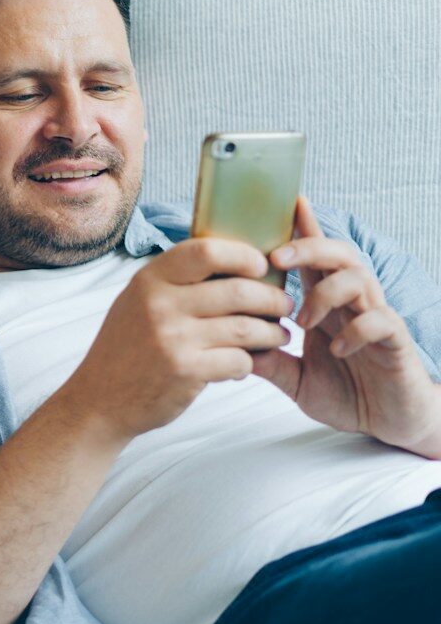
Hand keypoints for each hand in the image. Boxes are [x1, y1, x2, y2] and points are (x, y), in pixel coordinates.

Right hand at [60, 237, 295, 441]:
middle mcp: (159, 304)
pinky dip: (250, 363)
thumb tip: (232, 261)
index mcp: (150, 280)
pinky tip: (245, 364)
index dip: (243, 256)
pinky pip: (239, 360)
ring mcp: (172, 338)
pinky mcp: (185, 371)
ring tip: (278, 335)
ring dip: (272, 333)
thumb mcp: (137, 301)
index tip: (260, 267)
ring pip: (246, 328)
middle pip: (238, 290)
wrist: (100, 399)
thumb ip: (175, 281)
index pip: (207, 251)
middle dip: (272, 300)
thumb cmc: (127, 348)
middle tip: (283, 307)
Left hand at [250, 198, 440, 456]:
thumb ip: (268, 362)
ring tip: (303, 322)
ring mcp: (375, 318)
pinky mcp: (395, 340)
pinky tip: (337, 350)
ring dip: (324, 293)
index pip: (313, 258)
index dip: (303, 228)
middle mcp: (352, 303)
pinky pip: (380, 319)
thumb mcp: (296, 379)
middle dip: (307, 247)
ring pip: (358, 278)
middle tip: (276, 258)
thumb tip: (227, 348)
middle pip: (337, 254)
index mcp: (327, 304)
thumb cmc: (347, 393)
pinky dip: (355, 330)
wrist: (390, 422)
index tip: (286, 201)